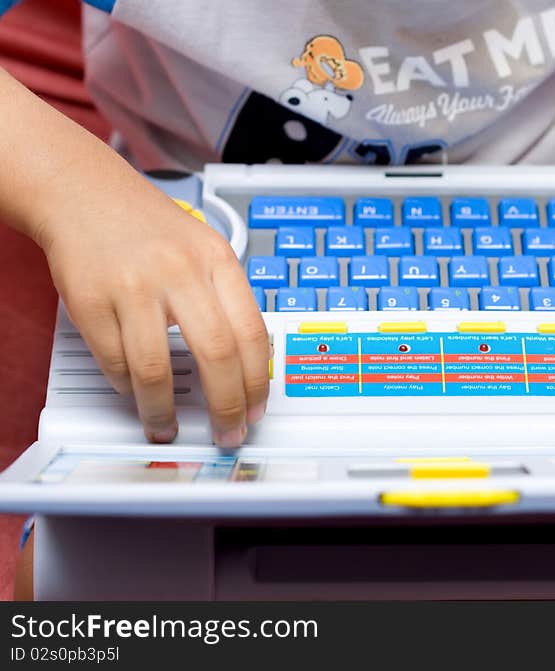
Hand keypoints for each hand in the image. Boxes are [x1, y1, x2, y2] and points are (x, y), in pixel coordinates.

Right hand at [35, 173, 269, 447]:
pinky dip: (126, 386)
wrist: (85, 193)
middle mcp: (180, 272)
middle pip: (217, 355)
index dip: (258, 382)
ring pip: (156, 369)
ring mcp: (133, 286)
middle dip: (226, 406)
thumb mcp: (205, 251)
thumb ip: (226, 301)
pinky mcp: (90, 300)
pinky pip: (114, 361)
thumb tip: (248, 367)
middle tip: (227, 431)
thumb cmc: (151, 229)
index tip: (257, 409)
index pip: (253, 332)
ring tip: (167, 427)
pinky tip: (134, 390)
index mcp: (217, 261)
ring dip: (163, 411)